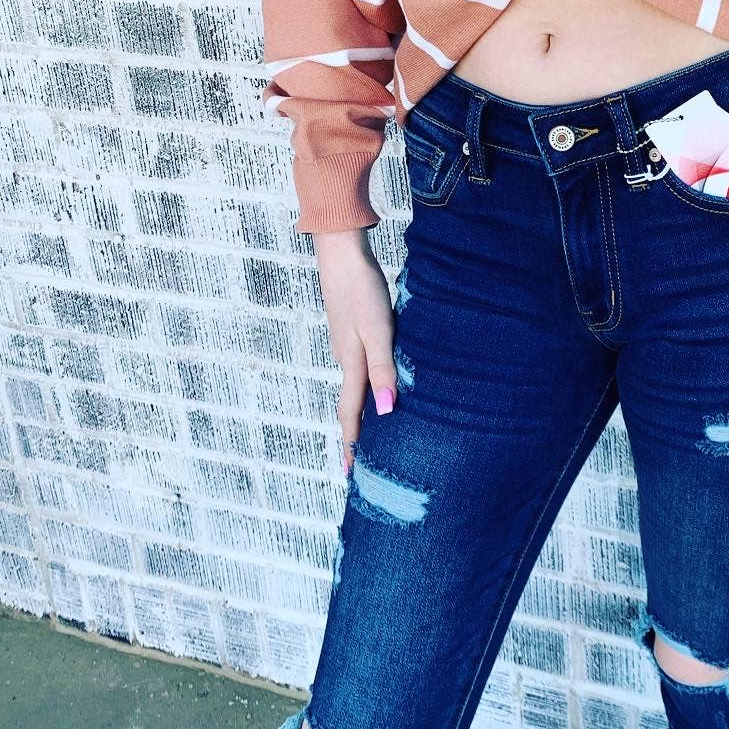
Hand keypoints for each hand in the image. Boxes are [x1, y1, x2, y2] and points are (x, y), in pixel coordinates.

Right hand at [312, 227, 398, 474]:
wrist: (342, 256)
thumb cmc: (362, 292)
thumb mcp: (379, 332)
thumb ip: (384, 370)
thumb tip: (386, 410)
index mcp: (352, 364)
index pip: (351, 413)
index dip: (353, 443)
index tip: (351, 472)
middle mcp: (347, 359)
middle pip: (350, 404)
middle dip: (354, 435)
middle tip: (358, 462)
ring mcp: (348, 346)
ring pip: (355, 387)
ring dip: (360, 412)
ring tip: (369, 432)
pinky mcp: (353, 332)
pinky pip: (360, 369)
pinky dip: (366, 386)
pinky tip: (377, 385)